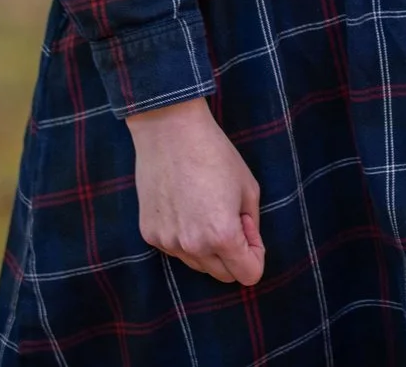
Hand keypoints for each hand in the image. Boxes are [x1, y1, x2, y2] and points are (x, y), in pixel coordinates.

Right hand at [126, 97, 264, 284]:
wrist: (170, 131)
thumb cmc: (215, 154)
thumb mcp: (248, 188)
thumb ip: (252, 225)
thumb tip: (245, 244)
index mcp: (222, 236)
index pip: (249, 275)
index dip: (255, 253)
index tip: (249, 227)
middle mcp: (193, 246)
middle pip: (223, 275)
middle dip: (233, 254)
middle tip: (231, 217)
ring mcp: (168, 242)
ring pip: (198, 264)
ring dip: (208, 248)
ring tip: (205, 208)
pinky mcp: (150, 234)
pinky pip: (175, 249)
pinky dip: (185, 236)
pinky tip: (184, 205)